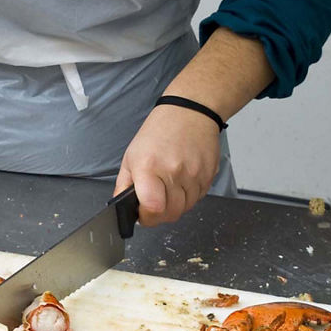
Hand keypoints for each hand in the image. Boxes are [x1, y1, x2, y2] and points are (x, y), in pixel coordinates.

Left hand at [114, 103, 223, 226]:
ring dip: (176, 205)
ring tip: (169, 187)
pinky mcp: (209, 175)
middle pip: (170, 213)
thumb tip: (121, 208)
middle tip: (155, 203)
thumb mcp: (131, 156)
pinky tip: (182, 180)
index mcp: (149, 167)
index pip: (153, 208)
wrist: (190, 113)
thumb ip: (124, 186)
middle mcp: (174, 172)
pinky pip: (198, 198)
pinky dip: (189, 196)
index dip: (146, 217)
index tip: (143, 213)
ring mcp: (194, 174)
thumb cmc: (159, 132)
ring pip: (185, 208)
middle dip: (160, 215)